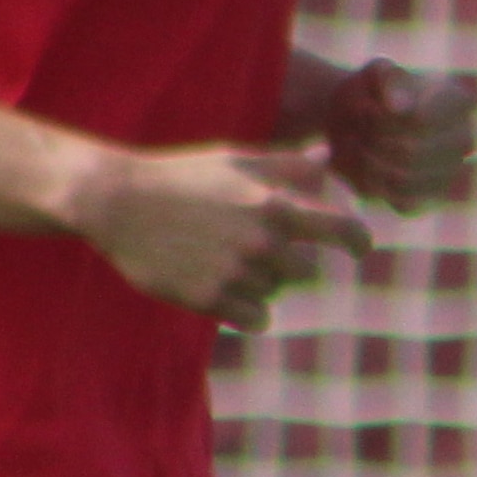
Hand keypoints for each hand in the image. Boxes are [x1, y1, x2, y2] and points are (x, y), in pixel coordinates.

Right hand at [69, 143, 375, 332]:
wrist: (117, 201)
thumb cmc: (182, 176)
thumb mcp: (235, 161)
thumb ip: (287, 165)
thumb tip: (328, 157)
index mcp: (274, 204)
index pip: (341, 230)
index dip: (358, 241)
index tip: (360, 248)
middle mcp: (261, 240)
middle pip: (304, 272)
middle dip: (285, 263)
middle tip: (247, 247)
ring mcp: (236, 272)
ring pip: (273, 294)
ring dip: (257, 282)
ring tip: (219, 257)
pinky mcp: (211, 298)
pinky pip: (256, 319)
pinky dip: (246, 310)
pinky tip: (223, 288)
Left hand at [315, 60, 476, 211]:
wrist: (357, 119)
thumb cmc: (371, 92)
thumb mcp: (374, 74)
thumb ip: (388, 79)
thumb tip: (399, 108)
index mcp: (459, 102)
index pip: (421, 121)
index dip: (384, 119)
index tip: (367, 109)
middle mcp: (465, 138)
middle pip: (411, 152)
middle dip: (373, 142)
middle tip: (354, 128)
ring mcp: (451, 170)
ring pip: (405, 179)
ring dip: (369, 162)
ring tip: (354, 144)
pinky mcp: (431, 197)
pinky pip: (402, 201)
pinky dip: (374, 184)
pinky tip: (363, 165)